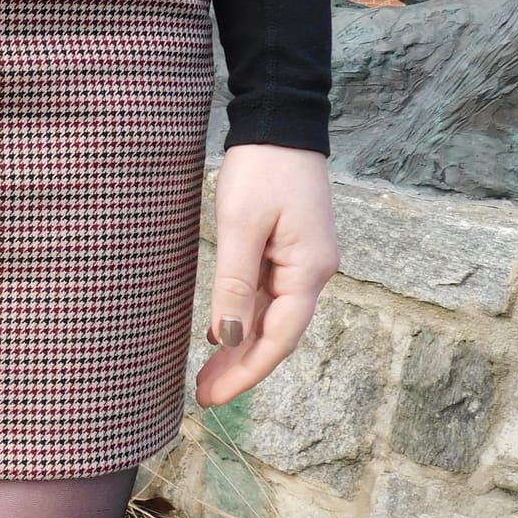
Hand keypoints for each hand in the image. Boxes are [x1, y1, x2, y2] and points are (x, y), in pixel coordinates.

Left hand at [195, 143, 339, 407]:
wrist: (280, 121)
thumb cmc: (262, 168)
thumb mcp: (242, 225)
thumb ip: (235, 283)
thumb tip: (228, 337)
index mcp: (309, 271)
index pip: (278, 338)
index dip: (246, 372)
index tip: (213, 396)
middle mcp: (313, 272)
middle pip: (276, 333)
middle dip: (241, 367)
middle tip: (203, 395)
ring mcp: (303, 260)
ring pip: (271, 316)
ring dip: (241, 345)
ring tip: (206, 373)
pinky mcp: (290, 248)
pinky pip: (268, 293)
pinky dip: (245, 316)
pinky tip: (223, 333)